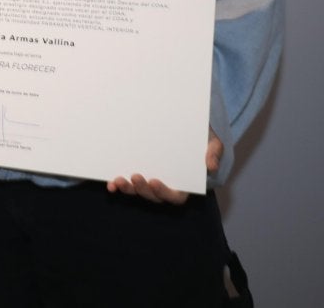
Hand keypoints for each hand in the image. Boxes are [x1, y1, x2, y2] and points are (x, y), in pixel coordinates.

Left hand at [106, 131, 223, 205]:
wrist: (186, 127)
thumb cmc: (201, 137)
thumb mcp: (212, 141)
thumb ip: (213, 152)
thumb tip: (211, 166)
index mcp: (184, 183)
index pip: (175, 196)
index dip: (164, 193)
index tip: (155, 181)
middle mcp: (166, 184)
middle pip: (153, 196)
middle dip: (142, 190)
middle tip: (135, 176)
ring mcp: (150, 179)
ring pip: (138, 191)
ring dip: (127, 189)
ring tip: (118, 180)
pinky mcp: (138, 171)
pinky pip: (127, 182)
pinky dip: (118, 185)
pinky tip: (110, 183)